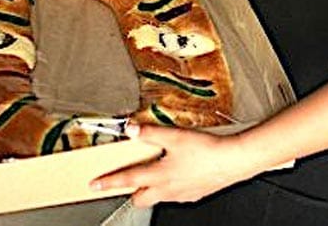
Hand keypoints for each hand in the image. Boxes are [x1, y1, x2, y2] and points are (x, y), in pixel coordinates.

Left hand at [90, 123, 249, 207]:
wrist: (233, 161)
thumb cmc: (206, 150)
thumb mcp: (173, 136)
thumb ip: (149, 132)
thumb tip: (130, 129)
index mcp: (159, 175)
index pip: (127, 180)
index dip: (108, 182)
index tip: (95, 185)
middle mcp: (167, 189)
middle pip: (140, 198)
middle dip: (130, 191)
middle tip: (125, 180)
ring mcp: (181, 194)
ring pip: (157, 197)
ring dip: (150, 188)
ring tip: (153, 172)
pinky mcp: (194, 194)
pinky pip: (175, 194)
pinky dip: (169, 186)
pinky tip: (177, 173)